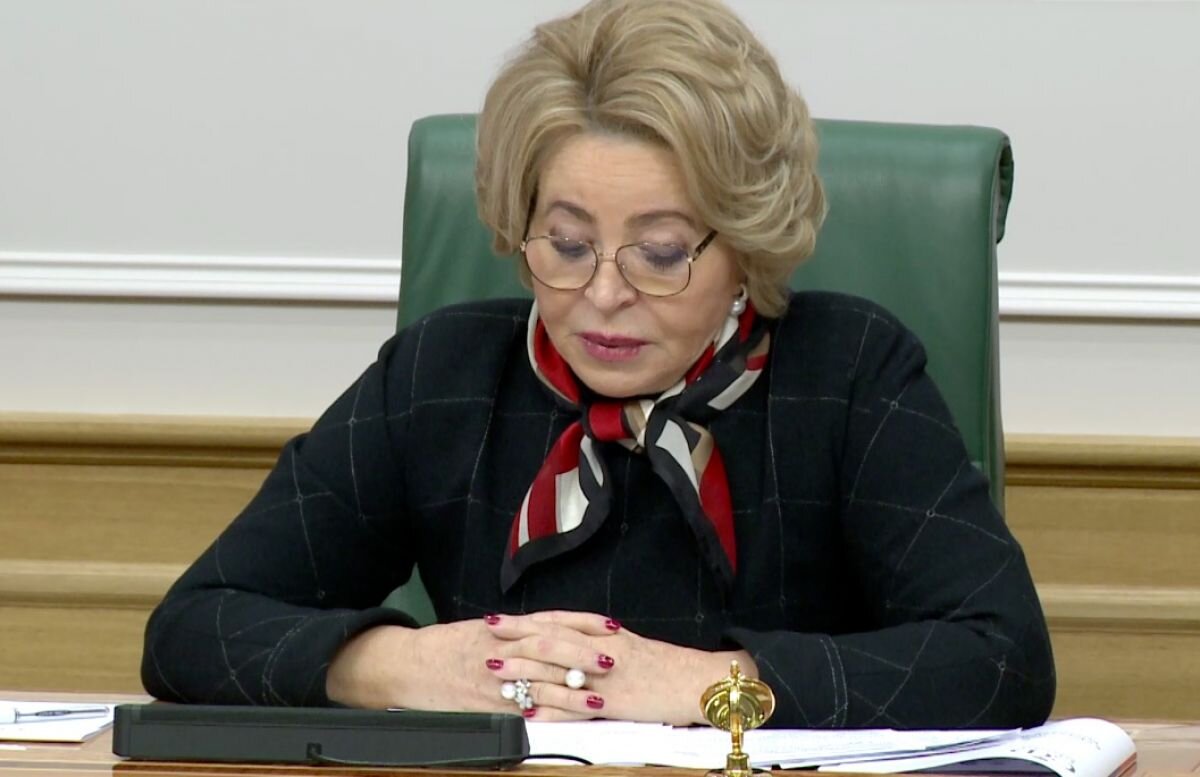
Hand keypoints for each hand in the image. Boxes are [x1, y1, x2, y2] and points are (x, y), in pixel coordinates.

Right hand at [324, 615, 618, 717]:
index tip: (612, 628)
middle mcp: (503, 647)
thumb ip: (520, 631)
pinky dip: (545, 712)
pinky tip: (565, 718)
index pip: (554, 621)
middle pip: (551, 649)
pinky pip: (521, 707)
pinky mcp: (486, 702)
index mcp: (506, 627)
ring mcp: (494, 676)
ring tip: (599, 696)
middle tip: (612, 661)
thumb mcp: (486, 630)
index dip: (585, 625)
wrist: (409, 664)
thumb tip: (557, 631)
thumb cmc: (449, 647)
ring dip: (571, 691)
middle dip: (584, 656)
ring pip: (539, 680)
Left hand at [486, 611, 756, 724]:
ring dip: (526, 674)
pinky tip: (529, 713)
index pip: (557, 622)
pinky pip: (577, 707)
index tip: (496, 619)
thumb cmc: (664, 665)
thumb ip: (595, 642)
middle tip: (486, 640)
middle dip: (516, 641)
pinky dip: (551, 710)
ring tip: (498, 674)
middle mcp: (602, 649)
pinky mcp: (615, 702)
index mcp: (605, 633)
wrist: (698, 681)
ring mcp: (607, 676)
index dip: (525, 621)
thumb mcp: (628, 644)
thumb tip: (563, 640)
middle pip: (552, 641)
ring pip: (560, 672)